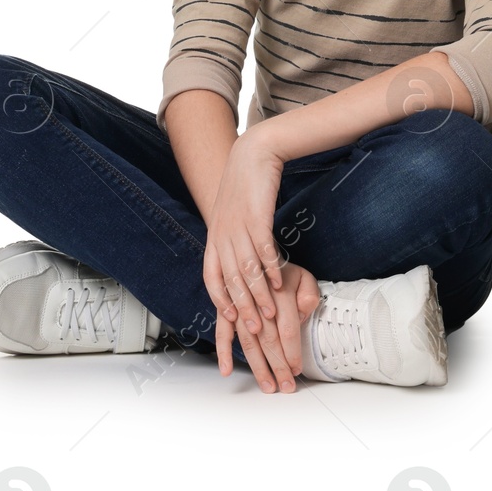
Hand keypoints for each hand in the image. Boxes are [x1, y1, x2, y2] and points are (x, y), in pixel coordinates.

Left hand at [202, 130, 297, 390]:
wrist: (252, 155)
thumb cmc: (245, 191)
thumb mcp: (234, 221)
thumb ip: (235, 246)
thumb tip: (242, 270)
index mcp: (214, 241)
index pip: (212, 282)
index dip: (221, 306)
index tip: (231, 327)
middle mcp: (221, 238)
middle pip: (230, 283)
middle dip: (242, 312)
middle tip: (254, 335)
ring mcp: (237, 229)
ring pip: (246, 272)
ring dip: (258, 298)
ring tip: (270, 317)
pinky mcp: (256, 218)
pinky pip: (263, 250)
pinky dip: (271, 270)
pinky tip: (279, 283)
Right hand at [214, 260, 319, 393]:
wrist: (256, 258)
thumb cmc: (284, 275)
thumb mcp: (305, 277)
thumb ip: (309, 294)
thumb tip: (303, 314)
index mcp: (281, 293)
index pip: (289, 329)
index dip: (293, 352)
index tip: (297, 370)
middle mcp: (259, 302)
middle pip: (270, 340)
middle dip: (279, 367)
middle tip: (285, 388)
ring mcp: (240, 307)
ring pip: (248, 342)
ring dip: (257, 367)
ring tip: (267, 386)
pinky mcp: (226, 310)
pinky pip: (222, 333)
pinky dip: (224, 352)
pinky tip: (226, 371)